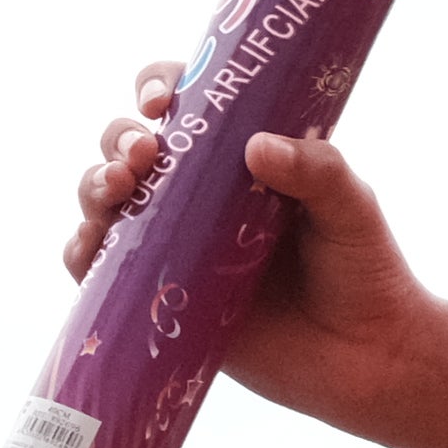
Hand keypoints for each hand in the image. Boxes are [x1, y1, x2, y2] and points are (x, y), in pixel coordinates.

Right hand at [63, 55, 445, 427]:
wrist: (367, 360)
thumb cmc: (364, 272)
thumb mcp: (352, 207)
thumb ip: (316, 169)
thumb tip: (256, 146)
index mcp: (239, 159)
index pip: (185, 106)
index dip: (159, 87)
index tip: (163, 101)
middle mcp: (196, 197)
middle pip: (129, 147)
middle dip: (119, 138)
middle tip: (143, 153)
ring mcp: (172, 245)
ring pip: (104, 200)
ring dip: (94, 184)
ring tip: (118, 189)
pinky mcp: (156, 297)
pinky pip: (97, 268)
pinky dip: (80, 250)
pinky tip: (90, 244)